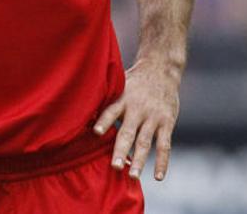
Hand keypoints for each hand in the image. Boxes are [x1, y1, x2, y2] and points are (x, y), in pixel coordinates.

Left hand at [93, 58, 179, 180]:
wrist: (161, 68)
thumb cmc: (134, 81)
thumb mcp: (119, 84)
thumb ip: (105, 100)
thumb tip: (79, 113)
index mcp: (123, 99)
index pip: (111, 111)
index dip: (104, 121)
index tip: (96, 132)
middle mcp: (138, 109)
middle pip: (128, 132)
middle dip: (121, 149)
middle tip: (114, 166)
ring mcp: (153, 117)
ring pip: (145, 141)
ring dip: (139, 160)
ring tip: (132, 176)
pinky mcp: (167, 123)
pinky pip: (165, 145)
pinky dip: (162, 162)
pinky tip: (158, 177)